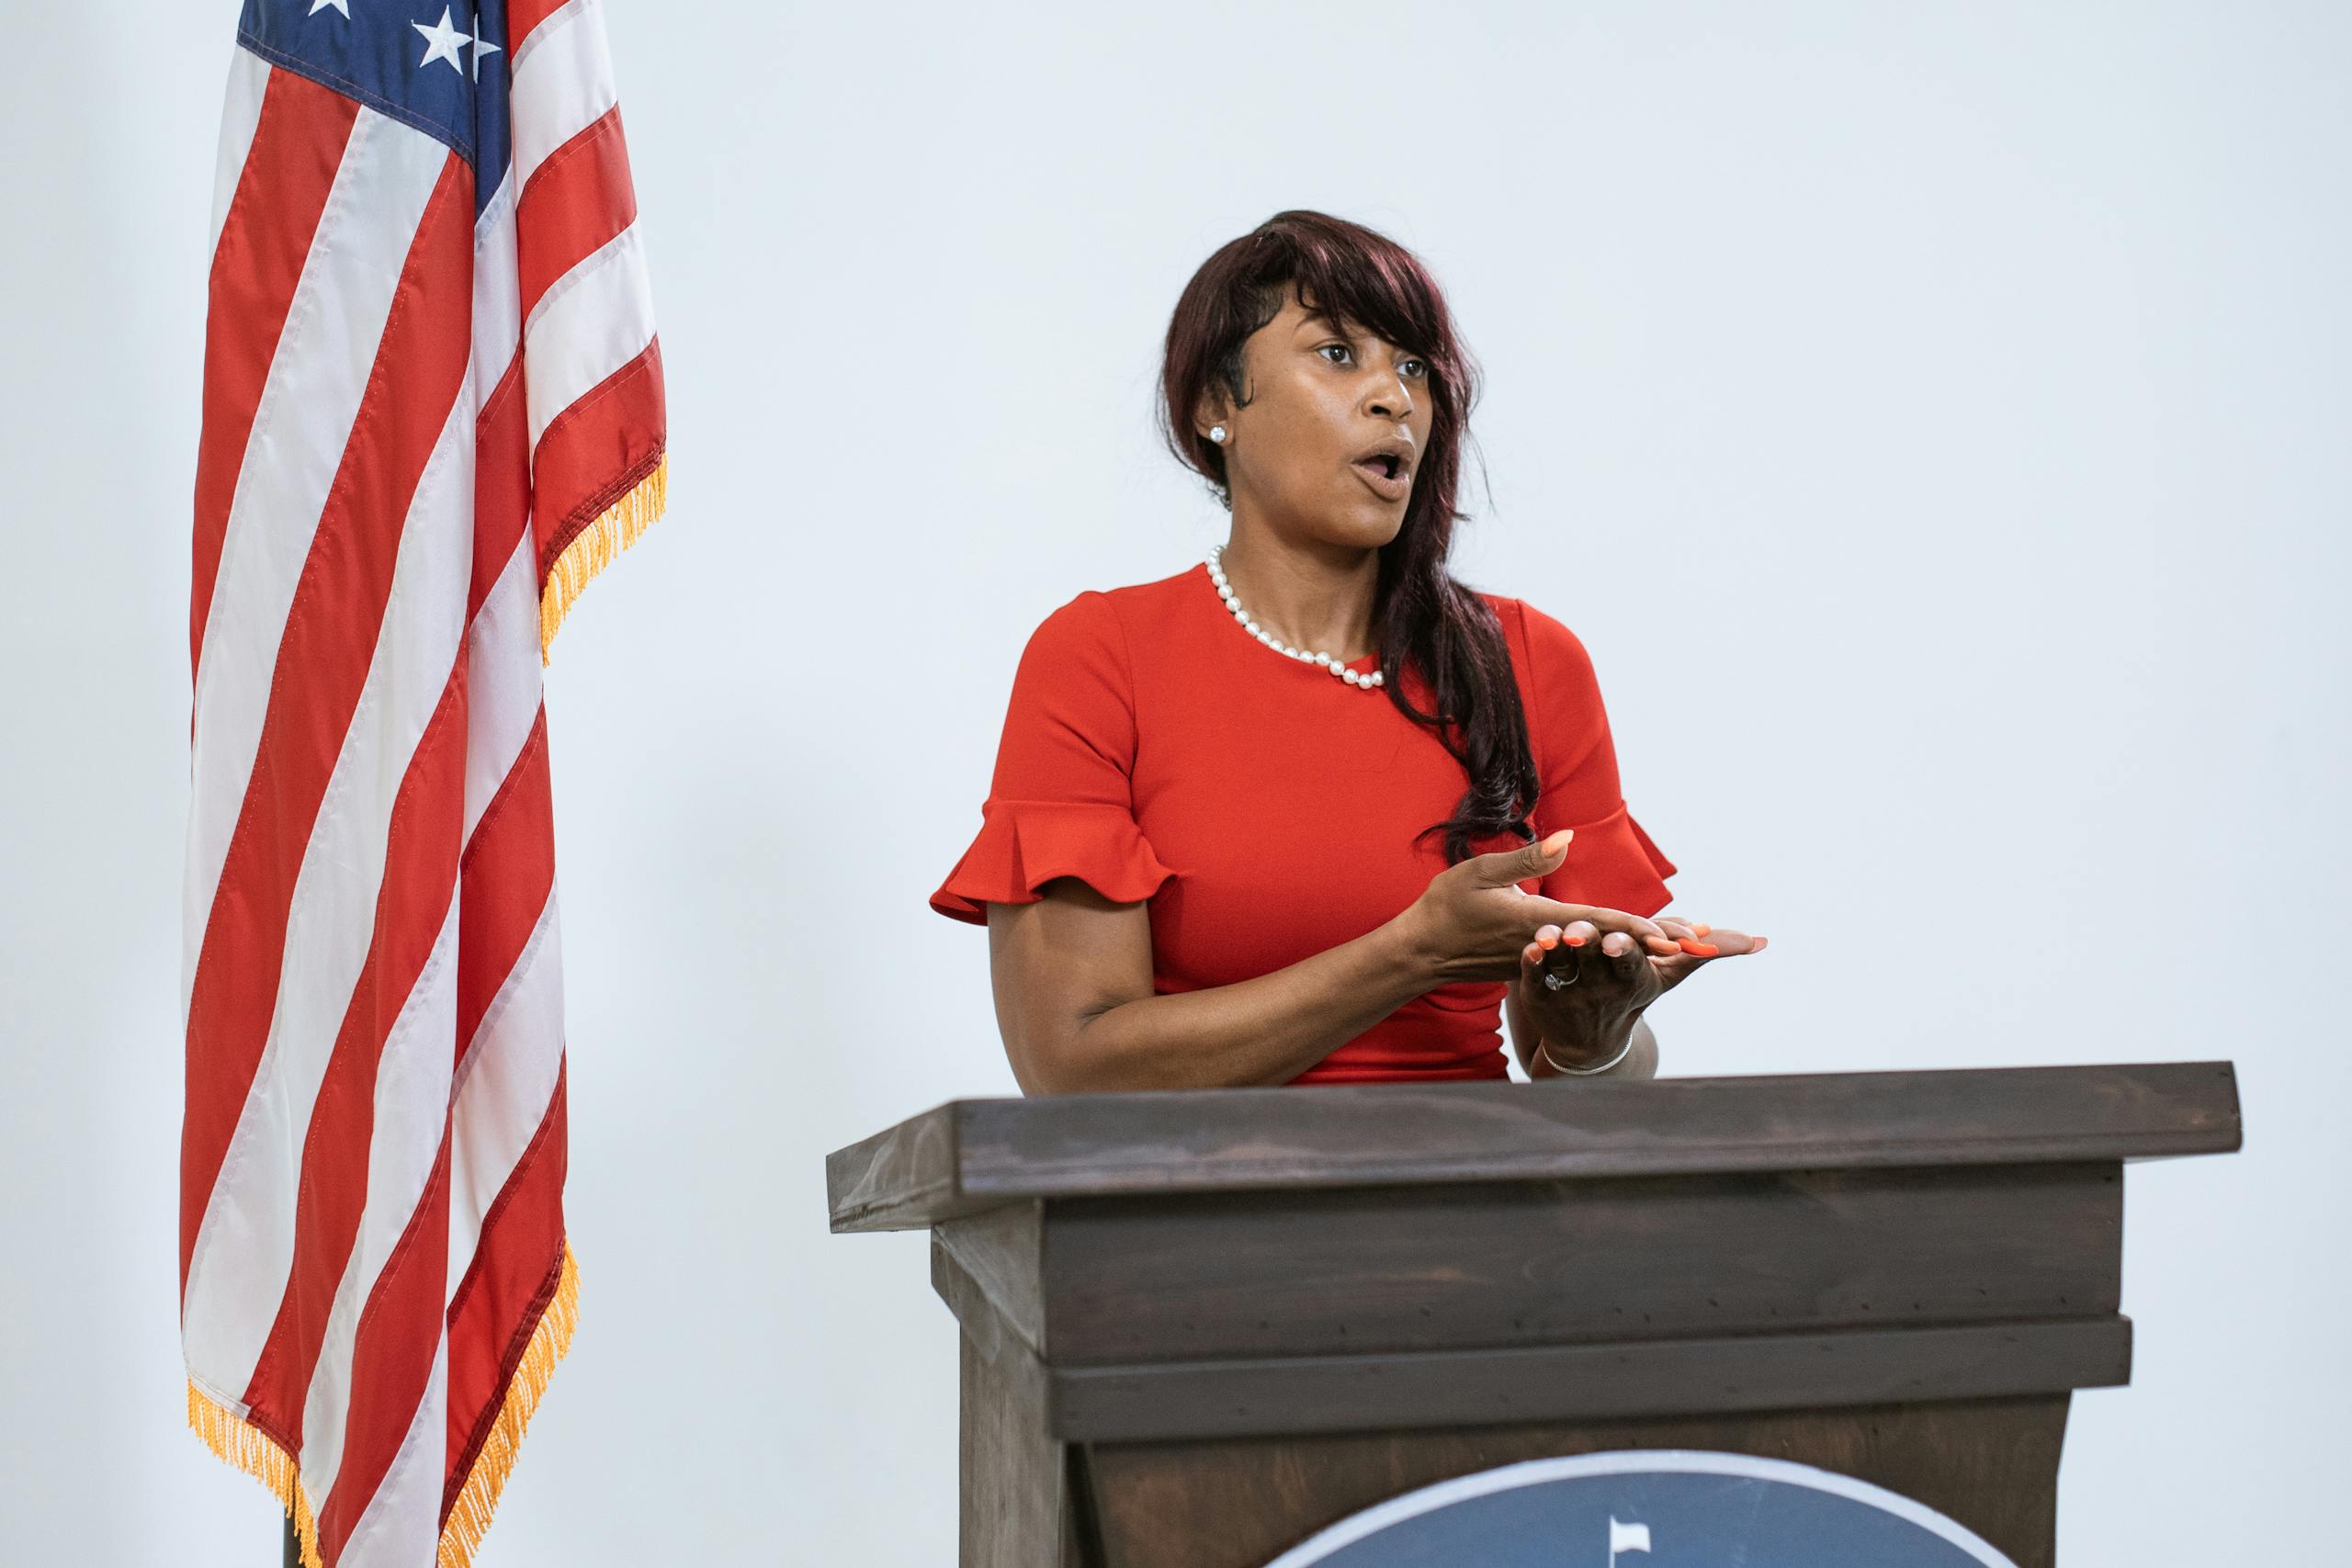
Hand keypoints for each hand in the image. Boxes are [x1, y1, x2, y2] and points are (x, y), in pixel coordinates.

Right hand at [1393, 829, 1668, 985]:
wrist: (1421, 954)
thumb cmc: (1446, 909)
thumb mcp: (1479, 874)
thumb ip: (1525, 858)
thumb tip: (1567, 838)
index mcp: (1539, 921)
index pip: (1599, 924)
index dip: (1638, 929)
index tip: (1674, 938)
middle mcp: (1551, 944)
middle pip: (1612, 942)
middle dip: (1656, 943)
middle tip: (1699, 947)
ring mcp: (1547, 957)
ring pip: (1602, 952)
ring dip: (1642, 950)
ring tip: (1682, 948)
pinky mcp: (1540, 963)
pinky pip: (1585, 959)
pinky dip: (1615, 956)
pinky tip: (1636, 953)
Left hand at [1516, 915, 1767, 1067]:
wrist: (1590, 1041)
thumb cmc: (1634, 992)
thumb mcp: (1669, 975)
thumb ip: (1706, 951)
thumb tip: (1760, 940)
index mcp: (1634, 981)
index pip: (1631, 965)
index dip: (1625, 953)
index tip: (1618, 941)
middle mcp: (1602, 989)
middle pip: (1594, 962)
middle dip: (1589, 945)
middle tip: (1580, 931)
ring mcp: (1569, 994)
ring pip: (1561, 967)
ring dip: (1555, 951)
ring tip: (1549, 935)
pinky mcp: (1539, 997)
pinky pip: (1532, 979)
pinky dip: (1530, 964)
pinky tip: (1527, 948)